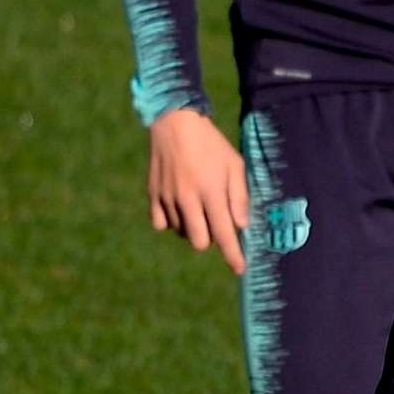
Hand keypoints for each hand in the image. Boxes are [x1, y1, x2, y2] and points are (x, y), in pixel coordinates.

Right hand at [147, 105, 253, 273]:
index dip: (232, 255)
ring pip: (181, 232)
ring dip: (193, 227)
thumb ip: (239, 197)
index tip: (239, 269)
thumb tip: (241, 226)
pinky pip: (162, 224)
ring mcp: (167, 198)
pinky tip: (180, 207)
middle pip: (199, 242)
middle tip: (215, 220)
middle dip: (211, 239)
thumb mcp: (235, 165)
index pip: (223, 233)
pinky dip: (173, 221)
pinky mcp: (153, 195)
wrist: (175, 123)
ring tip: (198, 204)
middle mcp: (187, 198)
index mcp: (211, 191)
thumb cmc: (212, 145)